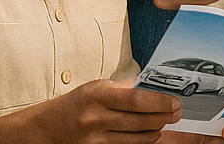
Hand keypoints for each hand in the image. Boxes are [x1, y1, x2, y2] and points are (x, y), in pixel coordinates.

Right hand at [38, 80, 180, 142]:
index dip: (159, 101)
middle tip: (177, 112)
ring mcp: (94, 139)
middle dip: (163, 117)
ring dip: (155, 131)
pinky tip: (149, 135)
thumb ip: (123, 88)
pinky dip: (141, 142)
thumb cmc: (76, 103)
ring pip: (135, 138)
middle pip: (139, 121)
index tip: (174, 101)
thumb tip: (152, 86)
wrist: (46, 127)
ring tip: (164, 123)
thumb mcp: (97, 87)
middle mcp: (95, 118)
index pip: (136, 99)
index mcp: (97, 95)